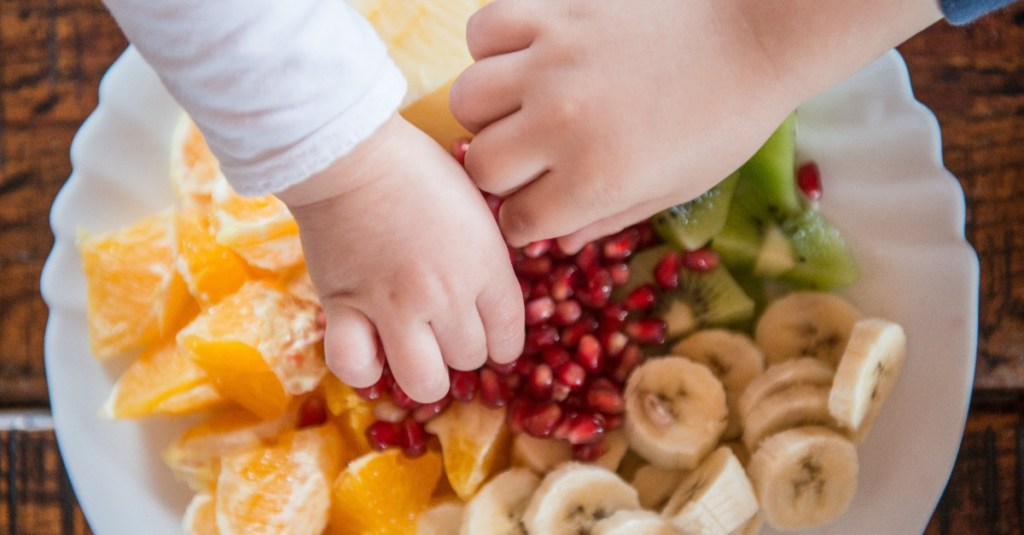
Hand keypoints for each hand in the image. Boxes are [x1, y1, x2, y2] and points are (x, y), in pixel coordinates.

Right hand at [281, 114, 524, 402]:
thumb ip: (488, 255)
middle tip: (446, 329)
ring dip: (424, 373)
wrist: (353, 152)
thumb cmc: (419, 167)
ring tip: (415, 351)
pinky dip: (364, 368)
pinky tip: (370, 351)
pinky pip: (357, 368)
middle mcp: (446, 295)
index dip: (500, 343)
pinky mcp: (346, 307)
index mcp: (486, 266)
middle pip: (469, 359)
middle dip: (462, 348)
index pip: (509, 338)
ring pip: (425, 382)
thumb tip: (492, 294)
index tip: (489, 336)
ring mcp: (395, 307)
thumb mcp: (477, 204)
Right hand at [451, 0, 940, 251]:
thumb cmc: (724, 121)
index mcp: (594, 180)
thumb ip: (608, 221)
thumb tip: (558, 244)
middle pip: (481, 166)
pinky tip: (520, 59)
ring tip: (518, 110)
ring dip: (487, 114)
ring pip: (467, 100)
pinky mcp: (554, 13)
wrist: (754, 36)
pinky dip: (490, 48)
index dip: (526, 222)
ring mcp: (551, 64)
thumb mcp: (674, 191)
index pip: (517, 220)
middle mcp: (560, 124)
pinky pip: (483, 31)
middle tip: (527, 163)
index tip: (537, 208)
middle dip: (499, 176)